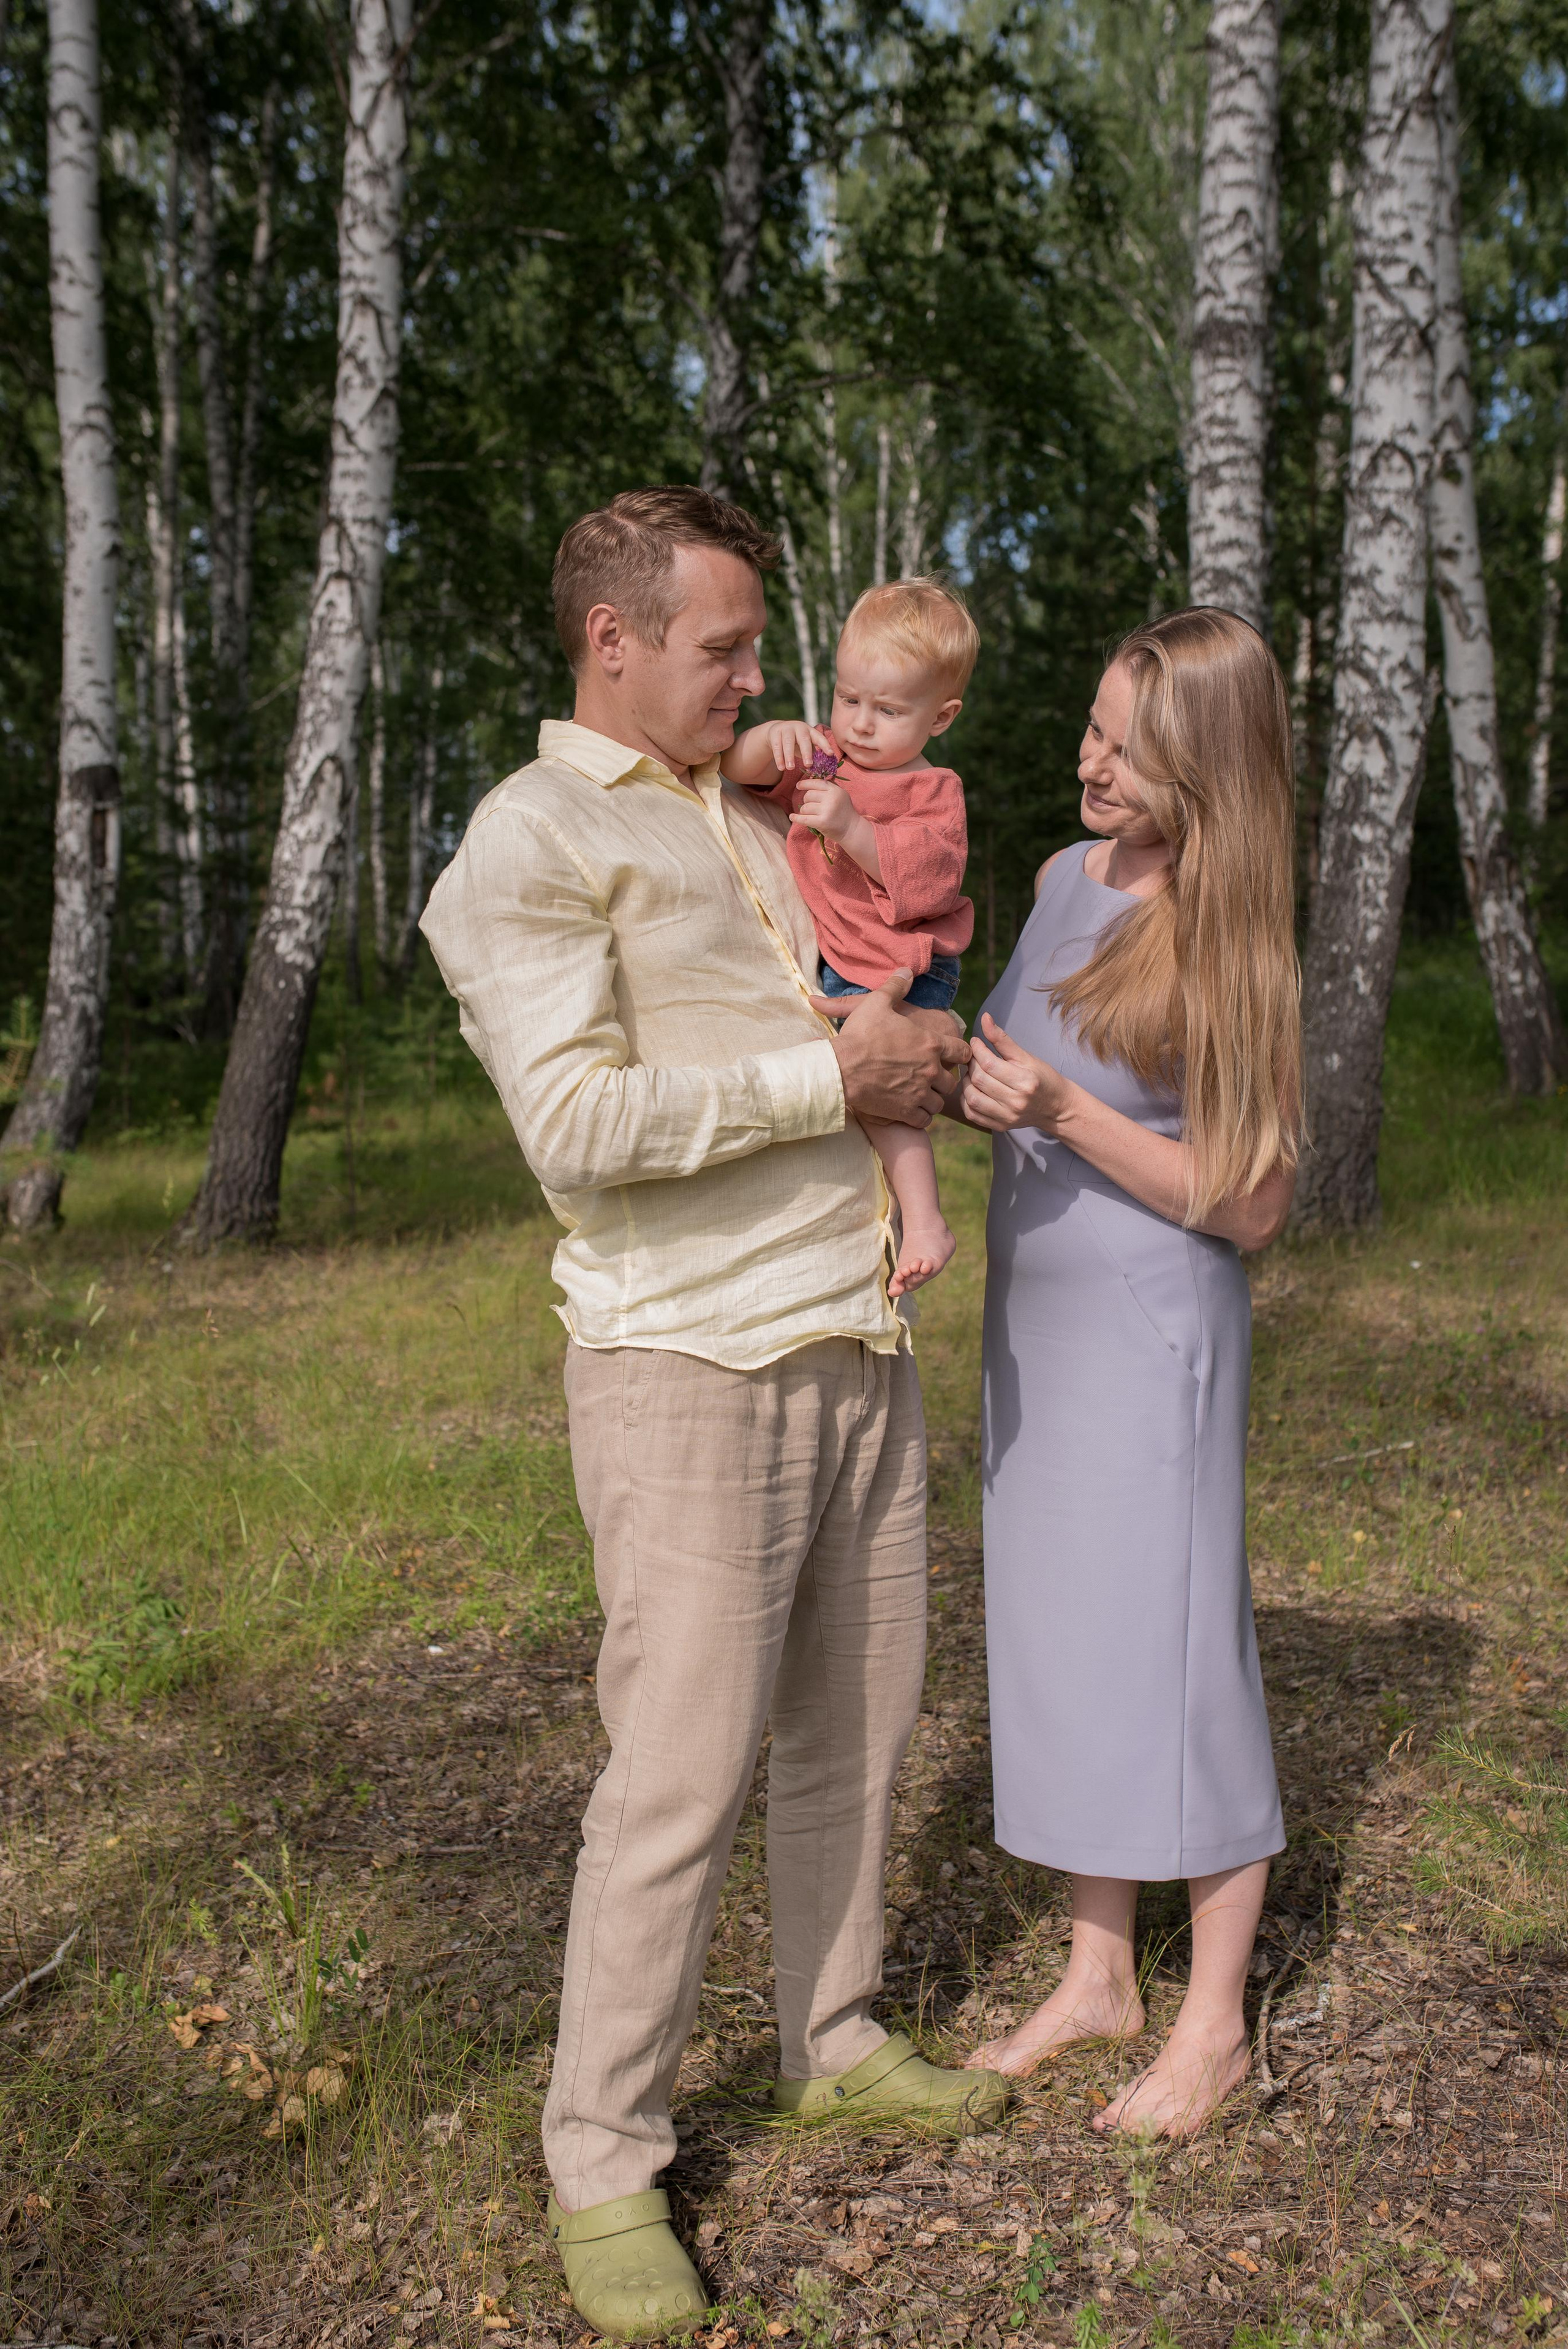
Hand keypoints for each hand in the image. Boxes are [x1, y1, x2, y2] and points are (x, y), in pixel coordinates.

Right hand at [767, 720, 821, 780]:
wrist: (777, 731)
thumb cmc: (796, 742)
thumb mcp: (806, 745)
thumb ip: (814, 754)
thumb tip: (823, 769)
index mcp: (810, 731)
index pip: (819, 737)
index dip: (825, 745)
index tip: (830, 754)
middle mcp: (799, 727)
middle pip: (804, 739)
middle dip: (806, 752)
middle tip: (808, 765)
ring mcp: (786, 729)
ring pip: (788, 742)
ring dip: (789, 756)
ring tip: (790, 768)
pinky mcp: (775, 733)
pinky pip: (776, 746)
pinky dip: (779, 758)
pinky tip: (781, 768)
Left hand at [791, 779, 854, 839]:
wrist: (851, 829)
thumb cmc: (844, 811)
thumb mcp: (840, 795)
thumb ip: (827, 788)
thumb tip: (809, 781)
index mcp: (835, 790)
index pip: (816, 783)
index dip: (805, 783)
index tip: (798, 785)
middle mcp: (831, 799)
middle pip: (808, 795)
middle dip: (806, 800)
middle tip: (812, 806)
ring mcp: (826, 811)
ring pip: (805, 807)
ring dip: (804, 811)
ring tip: (811, 815)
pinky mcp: (822, 822)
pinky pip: (804, 818)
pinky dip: (796, 818)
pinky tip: (792, 817)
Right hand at [820, 973, 966, 1126]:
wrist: (841, 1068)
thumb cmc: (860, 1035)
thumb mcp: (877, 1003)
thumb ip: (896, 987)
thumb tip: (907, 970)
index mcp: (931, 1044)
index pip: (963, 1051)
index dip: (960, 1054)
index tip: (953, 1057)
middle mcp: (931, 1070)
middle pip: (951, 1081)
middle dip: (943, 1080)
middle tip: (930, 1079)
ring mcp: (920, 1093)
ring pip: (939, 1103)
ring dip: (932, 1100)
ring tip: (920, 1096)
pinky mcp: (906, 1112)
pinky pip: (924, 1120)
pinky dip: (920, 1117)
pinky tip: (911, 1111)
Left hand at [960, 1012, 1074, 1133]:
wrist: (1056, 1107)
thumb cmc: (1042, 1077)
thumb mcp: (1026, 1056)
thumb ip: (1003, 1039)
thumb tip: (985, 1017)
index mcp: (1025, 1081)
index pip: (989, 1064)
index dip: (977, 1049)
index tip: (975, 1042)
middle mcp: (1015, 1102)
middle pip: (979, 1080)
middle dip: (971, 1063)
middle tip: (973, 1056)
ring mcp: (1007, 1117)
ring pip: (972, 1097)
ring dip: (966, 1082)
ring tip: (972, 1072)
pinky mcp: (1000, 1126)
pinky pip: (972, 1114)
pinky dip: (966, 1100)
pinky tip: (972, 1089)